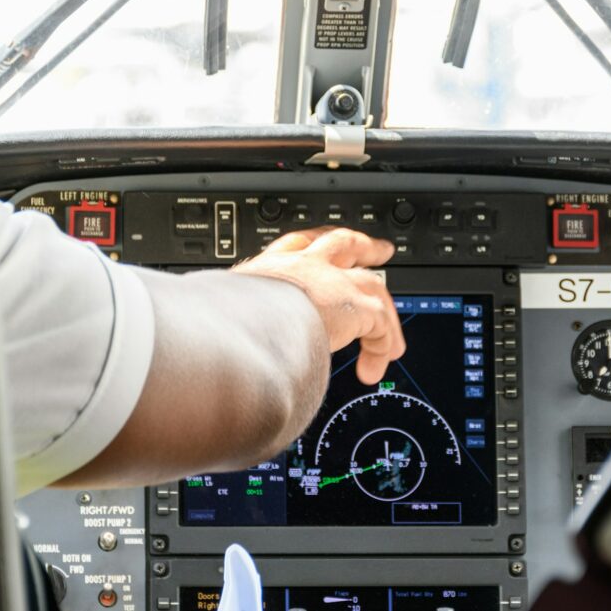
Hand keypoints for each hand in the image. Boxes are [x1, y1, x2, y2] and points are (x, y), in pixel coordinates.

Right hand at [233, 228, 405, 383]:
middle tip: (378, 250)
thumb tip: (224, 357)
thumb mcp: (224, 321)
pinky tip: (375, 366)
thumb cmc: (218, 331)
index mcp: (267, 269)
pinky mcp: (353, 304)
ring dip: (385, 308)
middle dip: (363, 247)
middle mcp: (301, 267)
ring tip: (392, 334)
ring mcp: (331, 281)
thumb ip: (234, 329)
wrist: (235, 330)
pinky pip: (380, 322)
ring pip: (371, 284)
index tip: (318, 247)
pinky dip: (381, 344)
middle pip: (342, 244)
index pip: (295, 247)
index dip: (312, 246)